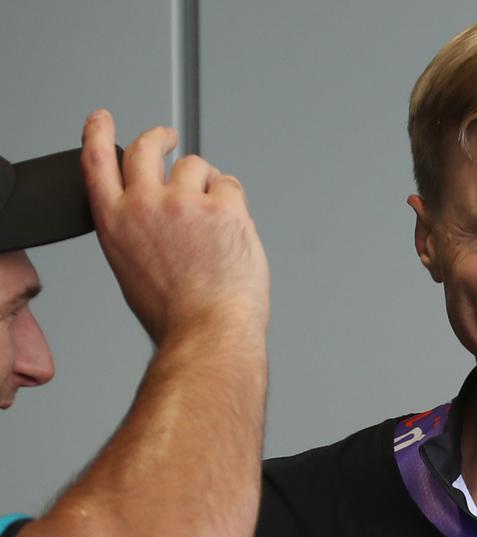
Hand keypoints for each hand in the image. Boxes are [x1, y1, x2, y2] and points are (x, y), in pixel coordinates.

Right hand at [80, 109, 267, 341]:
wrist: (207, 330)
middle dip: (158, 137)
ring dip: (206, 183)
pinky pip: (229, 185)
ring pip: (196, 167)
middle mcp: (145, 206)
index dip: (97, 133)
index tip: (103, 118)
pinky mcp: (222, 206)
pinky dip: (233, 201)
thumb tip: (155, 214)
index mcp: (115, 222)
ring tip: (214, 221)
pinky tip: (233, 228)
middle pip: (146, 149)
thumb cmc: (174, 313)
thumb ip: (136, 230)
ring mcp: (184, 203)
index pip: (96, 162)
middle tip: (169, 138)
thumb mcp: (132, 268)